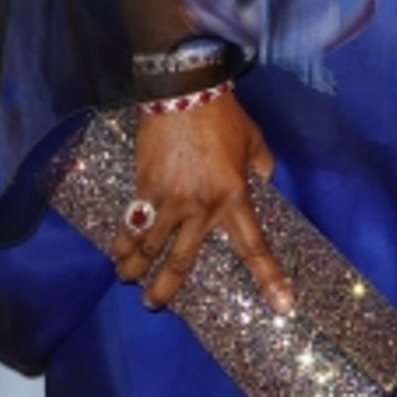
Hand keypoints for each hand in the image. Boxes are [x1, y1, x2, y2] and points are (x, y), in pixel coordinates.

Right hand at [110, 92, 292, 312]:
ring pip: (149, 247)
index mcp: (234, 197)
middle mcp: (200, 207)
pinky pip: (131, 222)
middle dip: (167, 288)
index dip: (268, 276)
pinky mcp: (144, 187)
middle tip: (157, 304)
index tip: (280, 305)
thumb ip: (262, 167)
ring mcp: (169, 200)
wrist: (183, 91)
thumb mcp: (255, 141)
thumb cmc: (223, 115)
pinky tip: (116, 253)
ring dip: (136, 269)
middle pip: (182, 261)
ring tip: (129, 280)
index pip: (253, 245)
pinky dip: (122, 241)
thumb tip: (264, 183)